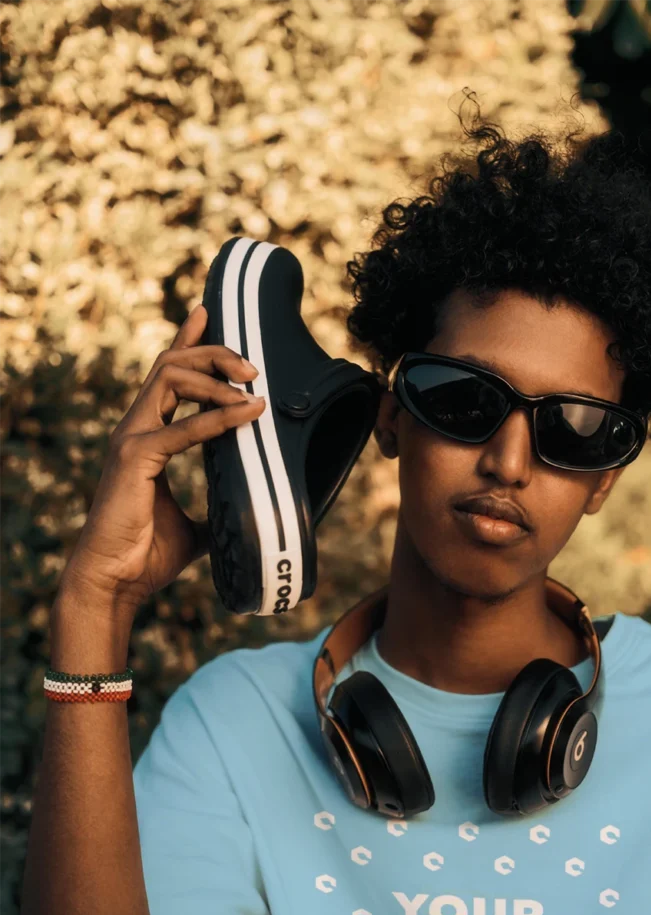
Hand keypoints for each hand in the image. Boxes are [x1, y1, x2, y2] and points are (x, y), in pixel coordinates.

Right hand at [57, 304, 264, 611]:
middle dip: (214, 353)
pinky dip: (218, 418)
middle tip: (254, 368)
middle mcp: (134, 428)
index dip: (187, 341)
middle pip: (172, 365)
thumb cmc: (146, 555)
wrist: (114, 582)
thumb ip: (215, 509)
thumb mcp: (194, 527)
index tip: (208, 313)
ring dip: (216, 376)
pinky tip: (248, 414)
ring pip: (171, 377)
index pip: (165, 375)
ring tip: (253, 389)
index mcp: (145, 436)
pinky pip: (183, 427)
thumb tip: (249, 515)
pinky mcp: (136, 458)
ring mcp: (131, 438)